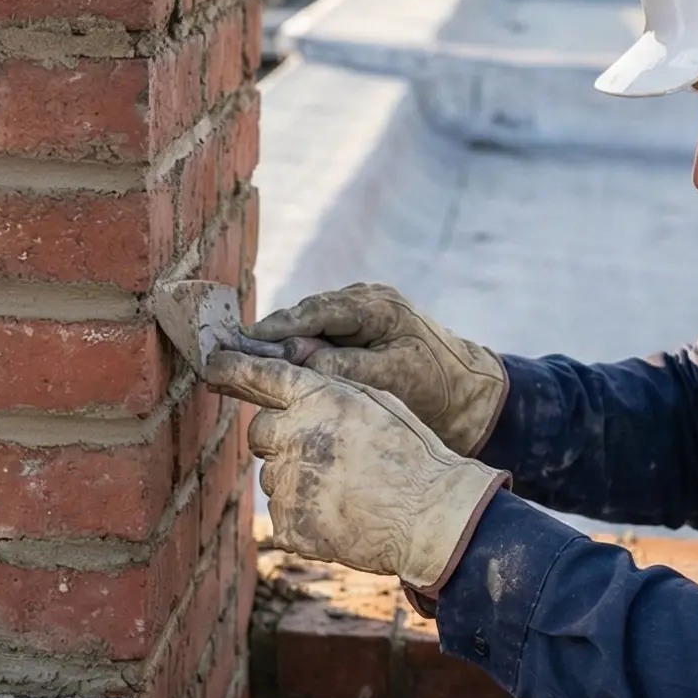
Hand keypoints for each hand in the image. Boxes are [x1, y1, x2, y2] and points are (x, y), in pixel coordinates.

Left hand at [205, 350, 506, 589]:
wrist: (431, 517)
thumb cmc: (410, 455)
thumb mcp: (375, 403)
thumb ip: (328, 391)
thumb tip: (289, 384)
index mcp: (320, 398)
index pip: (261, 375)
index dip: (233, 369)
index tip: (213, 365)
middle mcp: (296, 434)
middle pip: (259, 432)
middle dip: (280, 441)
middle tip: (325, 456)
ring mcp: (290, 482)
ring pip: (272, 476)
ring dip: (297, 481)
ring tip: (344, 490)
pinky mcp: (289, 524)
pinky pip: (282, 515)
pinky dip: (304, 517)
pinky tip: (340, 516)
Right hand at [246, 284, 506, 454]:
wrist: (470, 394)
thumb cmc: (438, 387)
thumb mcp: (395, 377)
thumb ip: (346, 365)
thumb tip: (298, 356)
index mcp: (376, 305)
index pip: (317, 311)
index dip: (277, 326)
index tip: (243, 340)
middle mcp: (363, 302)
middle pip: (304, 316)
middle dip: (267, 334)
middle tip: (227, 351)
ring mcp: (358, 316)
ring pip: (306, 328)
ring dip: (277, 346)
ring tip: (237, 362)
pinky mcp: (355, 335)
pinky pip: (316, 340)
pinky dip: (293, 353)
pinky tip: (267, 370)